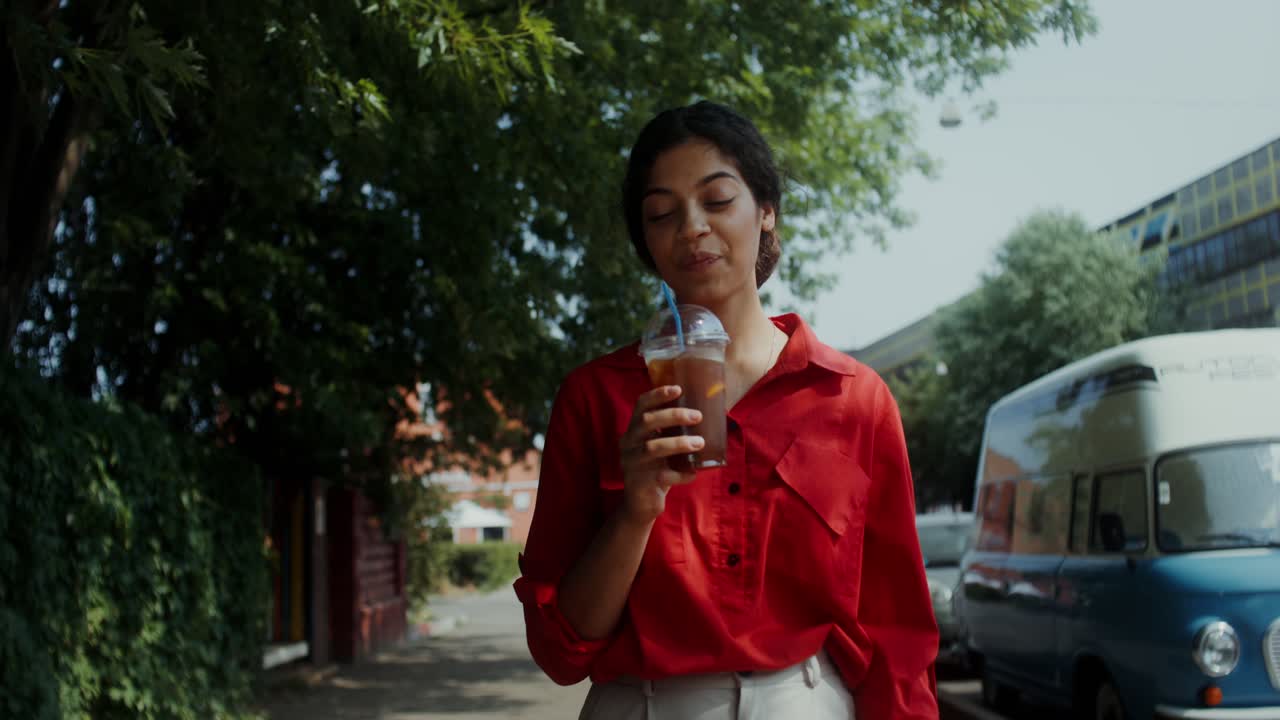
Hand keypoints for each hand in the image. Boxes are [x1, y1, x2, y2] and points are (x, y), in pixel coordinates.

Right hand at [617, 385, 701, 523]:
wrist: (641, 504)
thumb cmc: (657, 470)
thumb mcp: (661, 448)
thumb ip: (672, 434)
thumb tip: (704, 415)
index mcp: (633, 431)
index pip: (641, 405)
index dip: (657, 395)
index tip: (678, 389)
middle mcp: (628, 444)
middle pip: (647, 421)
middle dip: (674, 415)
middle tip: (697, 416)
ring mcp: (631, 464)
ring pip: (653, 447)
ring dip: (679, 443)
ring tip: (700, 443)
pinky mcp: (639, 483)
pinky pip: (663, 476)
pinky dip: (681, 474)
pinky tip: (693, 474)